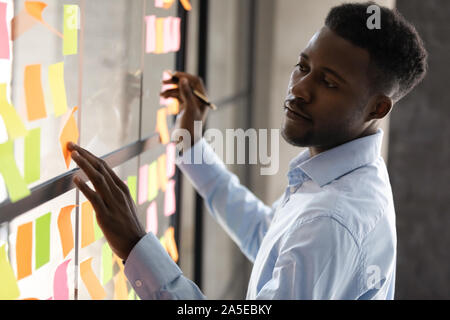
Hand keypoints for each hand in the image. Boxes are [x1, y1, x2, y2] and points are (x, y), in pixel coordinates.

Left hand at [68, 142, 145, 260]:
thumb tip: (104, 185)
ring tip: (73, 155)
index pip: (104, 166)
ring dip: (84, 165)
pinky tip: (75, 179)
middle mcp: (118, 192)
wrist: (136, 244)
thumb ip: (114, 194)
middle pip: (100, 168)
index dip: (90, 155)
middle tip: (71, 145)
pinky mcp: (106, 215)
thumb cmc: (128, 226)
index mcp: (122, 188)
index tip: (78, 148)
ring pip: (98, 178)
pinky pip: (94, 197)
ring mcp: (113, 203)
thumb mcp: (123, 205)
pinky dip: (84, 187)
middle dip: (85, 154)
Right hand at [160, 71, 209, 147]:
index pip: (195, 81)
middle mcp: (198, 99)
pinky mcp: (184, 107)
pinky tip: (163, 97)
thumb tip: (183, 79)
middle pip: (186, 84)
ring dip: (170, 90)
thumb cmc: (191, 126)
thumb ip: (186, 94)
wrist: (186, 141)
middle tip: (163, 82)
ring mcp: (191, 103)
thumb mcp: (189, 109)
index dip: (184, 76)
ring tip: (161, 94)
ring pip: (180, 90)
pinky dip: (170, 95)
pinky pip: (177, 97)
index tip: (173, 75)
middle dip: (175, 82)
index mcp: (202, 98)